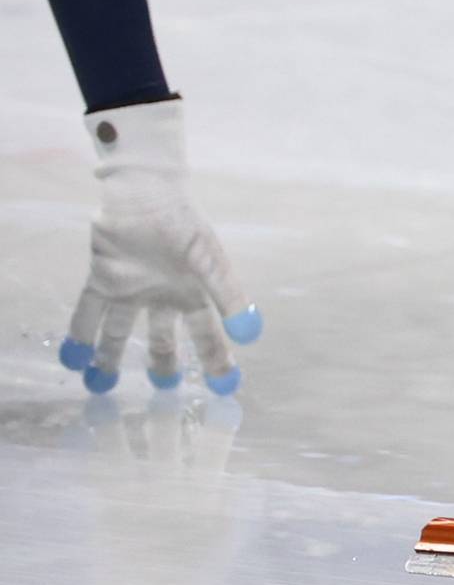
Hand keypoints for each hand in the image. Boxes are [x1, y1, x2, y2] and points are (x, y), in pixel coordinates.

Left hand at [60, 99, 260, 394]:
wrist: (146, 192)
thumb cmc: (184, 222)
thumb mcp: (210, 260)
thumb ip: (229, 296)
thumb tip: (250, 333)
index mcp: (193, 293)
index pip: (207, 336)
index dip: (217, 361)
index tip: (224, 388)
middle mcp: (162, 297)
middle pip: (162, 340)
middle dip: (164, 365)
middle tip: (165, 391)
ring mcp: (131, 290)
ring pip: (120, 333)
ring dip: (111, 359)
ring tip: (101, 384)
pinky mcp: (103, 280)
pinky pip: (88, 313)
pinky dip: (79, 336)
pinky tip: (72, 358)